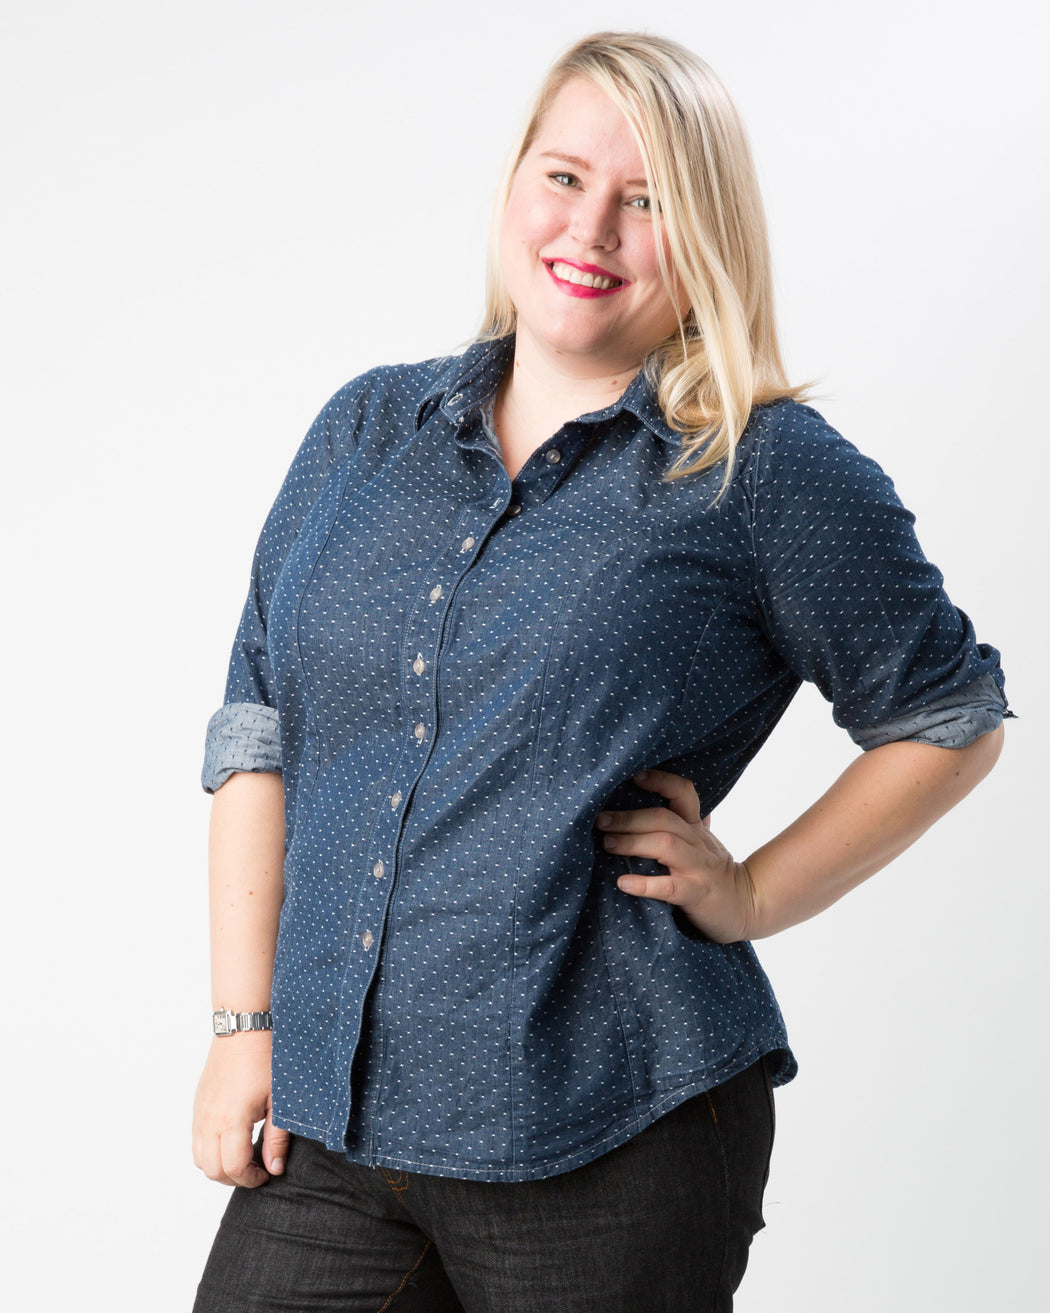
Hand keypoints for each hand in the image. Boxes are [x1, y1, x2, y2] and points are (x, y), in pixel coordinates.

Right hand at [192, 1030, 289, 1186]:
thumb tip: (274, 1168)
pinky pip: (196, 1141)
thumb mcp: (279, 1100)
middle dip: (235, 1178)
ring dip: (219, 1167)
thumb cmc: (265, 1059)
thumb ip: (276, 1137)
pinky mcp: (197, 1105)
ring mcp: (200, 1113)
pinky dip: (210, 1151)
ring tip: (244, 1157)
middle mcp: (209, 1120)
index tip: (267, 1173)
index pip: (233, 1168)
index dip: (252, 1179)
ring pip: (200, 1159)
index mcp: (231, 1119)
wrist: (243, 1029)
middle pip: (212, 1171)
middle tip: (256, 1168)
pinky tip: (231, 1140)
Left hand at [595, 768, 758, 942]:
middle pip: (664, 818)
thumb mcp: (701, 842)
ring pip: (666, 845)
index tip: (633, 777)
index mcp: (696, 828)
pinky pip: (670, 887)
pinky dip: (644, 884)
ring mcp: (698, 868)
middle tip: (600, 820)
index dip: (660, 781)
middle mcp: (697, 842)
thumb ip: (682, 823)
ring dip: (632, 842)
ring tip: (606, 844)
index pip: (683, 793)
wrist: (747, 906)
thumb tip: (650, 802)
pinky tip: (623, 883)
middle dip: (629, 817)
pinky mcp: (697, 894)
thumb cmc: (714, 873)